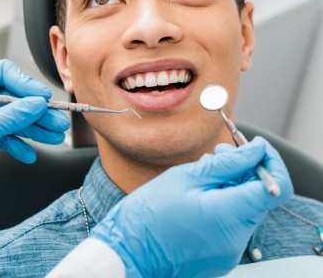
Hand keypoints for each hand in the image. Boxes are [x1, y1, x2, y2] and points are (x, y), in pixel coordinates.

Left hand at [0, 60, 70, 168]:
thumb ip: (10, 116)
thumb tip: (36, 104)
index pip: (3, 74)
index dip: (25, 84)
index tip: (42, 98)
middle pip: (13, 99)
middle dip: (36, 112)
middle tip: (56, 122)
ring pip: (12, 119)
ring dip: (33, 129)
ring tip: (53, 137)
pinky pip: (4, 136)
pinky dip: (17, 144)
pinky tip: (28, 154)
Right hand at [90, 137, 293, 277]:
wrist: (128, 252)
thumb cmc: (149, 214)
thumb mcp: (186, 177)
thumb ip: (227, 163)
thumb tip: (255, 150)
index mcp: (230, 215)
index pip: (276, 186)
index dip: (270, 161)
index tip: (253, 147)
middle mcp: (237, 238)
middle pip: (259, 196)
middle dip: (244, 170)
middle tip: (217, 154)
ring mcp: (230, 251)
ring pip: (245, 208)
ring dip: (231, 186)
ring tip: (201, 175)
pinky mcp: (220, 256)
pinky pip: (232, 223)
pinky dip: (223, 204)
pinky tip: (198, 195)